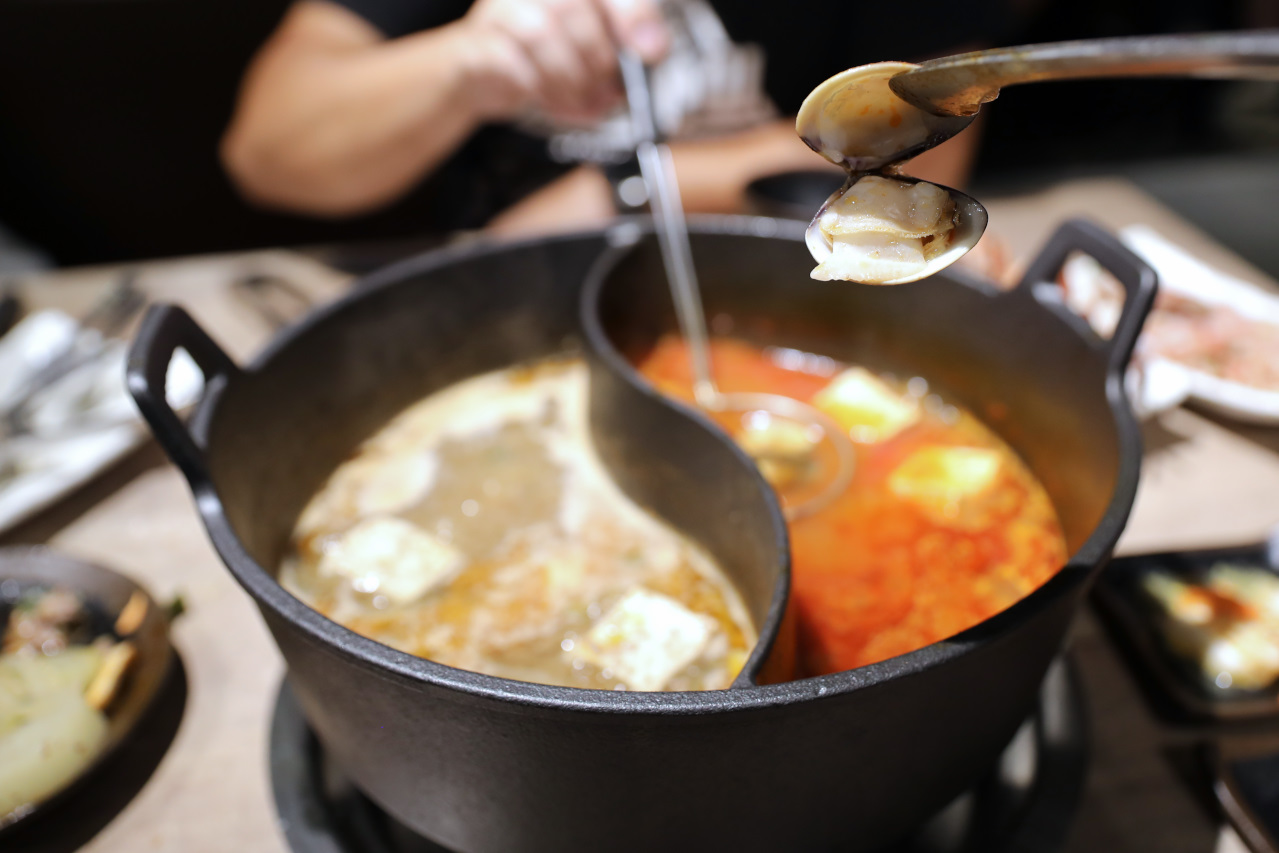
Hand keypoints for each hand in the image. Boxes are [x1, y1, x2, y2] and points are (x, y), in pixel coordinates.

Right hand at [459, 0, 666, 123]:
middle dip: (598, 59)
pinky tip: (559, 107)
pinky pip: (517, 67)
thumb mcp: (591, 48)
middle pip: (572, 7)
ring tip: (585, 105)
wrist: (479, 74)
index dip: (633, 15)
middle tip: (610, 94)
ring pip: (541, 34)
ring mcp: (500, 10)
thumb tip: (652, 50)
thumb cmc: (542, 58)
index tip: (652, 52)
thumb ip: (623, 43)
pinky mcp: (478, 45)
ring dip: (571, 81)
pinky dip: (546, 96)